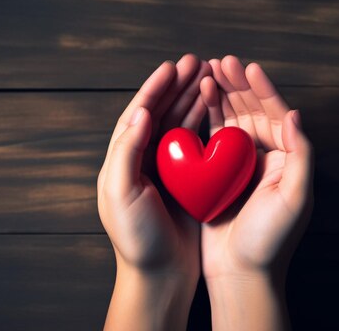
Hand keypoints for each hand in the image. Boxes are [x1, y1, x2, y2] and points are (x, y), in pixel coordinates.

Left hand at [97, 54, 210, 330]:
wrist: (160, 275)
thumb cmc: (136, 238)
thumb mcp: (121, 193)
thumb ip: (126, 151)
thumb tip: (139, 111)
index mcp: (122, 160)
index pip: (137, 114)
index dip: (154, 88)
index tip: (172, 66)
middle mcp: (143, 160)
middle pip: (160, 113)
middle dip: (177, 87)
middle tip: (196, 63)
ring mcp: (167, 170)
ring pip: (180, 124)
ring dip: (192, 100)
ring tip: (208, 77)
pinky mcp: (188, 181)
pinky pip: (197, 144)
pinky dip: (205, 124)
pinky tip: (217, 110)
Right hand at [199, 56, 313, 330]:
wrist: (241, 272)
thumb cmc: (270, 239)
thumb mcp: (294, 198)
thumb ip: (300, 155)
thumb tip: (296, 113)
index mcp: (286, 158)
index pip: (276, 114)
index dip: (263, 89)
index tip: (248, 67)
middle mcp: (266, 156)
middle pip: (252, 110)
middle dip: (238, 84)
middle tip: (221, 62)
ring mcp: (240, 163)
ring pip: (232, 118)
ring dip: (222, 94)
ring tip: (207, 72)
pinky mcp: (218, 172)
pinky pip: (214, 136)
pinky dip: (208, 115)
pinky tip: (200, 98)